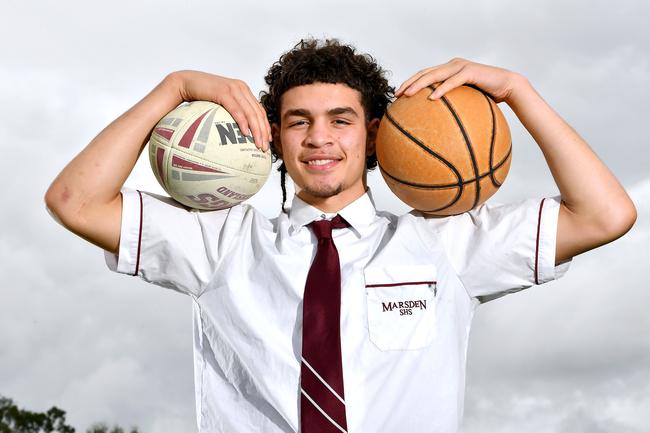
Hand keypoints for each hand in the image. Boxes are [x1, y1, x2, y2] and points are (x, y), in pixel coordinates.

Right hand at [170, 70, 271, 150]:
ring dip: (256, 130)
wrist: (186, 82)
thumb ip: (231, 111)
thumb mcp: (221, 103)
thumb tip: (237, 131)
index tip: (268, 140)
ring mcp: (233, 89)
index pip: (259, 110)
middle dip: (263, 131)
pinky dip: (242, 122)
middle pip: (258, 113)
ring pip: (250, 112)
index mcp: (243, 90)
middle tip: (265, 147)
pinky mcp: (223, 92)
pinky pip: (236, 110)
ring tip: (258, 144)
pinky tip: (245, 133)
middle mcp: (241, 88)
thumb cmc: (201, 96)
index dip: (265, 126)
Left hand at [395, 58, 522, 103]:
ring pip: (434, 74)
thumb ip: (451, 106)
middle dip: (409, 83)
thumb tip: (438, 126)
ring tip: (408, 94)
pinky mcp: (470, 71)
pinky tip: (432, 99)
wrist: (508, 87)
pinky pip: (452, 81)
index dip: (410, 83)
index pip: (424, 75)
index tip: (398, 95)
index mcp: (449, 70)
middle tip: (397, 95)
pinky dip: (442, 89)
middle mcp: (452, 65)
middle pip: (425, 72)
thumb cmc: (487, 97)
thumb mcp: (465, 102)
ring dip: (419, 84)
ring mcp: (460, 66)